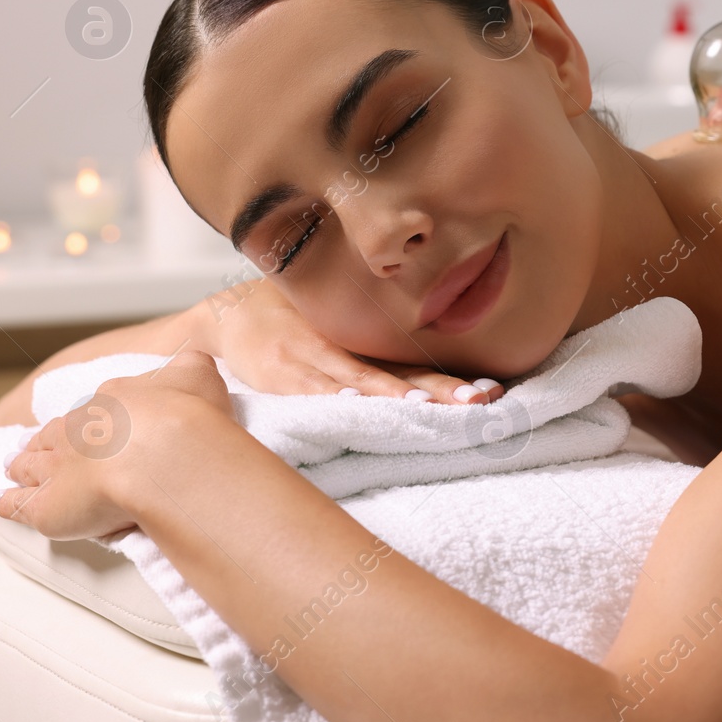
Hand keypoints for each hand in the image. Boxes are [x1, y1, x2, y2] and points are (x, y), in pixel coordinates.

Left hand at [0, 351, 235, 540]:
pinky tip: (3, 502)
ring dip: (22, 463)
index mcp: (114, 398)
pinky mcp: (45, 504)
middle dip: (52, 437)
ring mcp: (59, 465)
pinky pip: (17, 503)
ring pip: (31, 461)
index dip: (101, 416)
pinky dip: (8, 501)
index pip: (102, 405)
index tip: (104, 423)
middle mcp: (80, 427)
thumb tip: (189, 365)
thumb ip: (191, 366)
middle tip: (44, 443)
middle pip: (59, 431)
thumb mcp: (199, 373)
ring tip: (15, 466)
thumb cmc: (187, 417)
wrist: (165, 457)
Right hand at [199, 278, 504, 404]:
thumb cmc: (295, 325)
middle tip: (478, 402)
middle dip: (440, 391)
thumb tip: (431, 388)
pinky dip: (335, 397)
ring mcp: (314, 360)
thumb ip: (377, 356)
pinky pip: (312, 387)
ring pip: (362, 382)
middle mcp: (347, 350)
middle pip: (401, 374)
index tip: (491, 393)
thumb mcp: (340, 332)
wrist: (230, 313)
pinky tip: (355, 406)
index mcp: (366, 344)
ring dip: (395, 396)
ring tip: (427, 408)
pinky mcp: (281, 373)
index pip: (418, 366)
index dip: (453, 380)